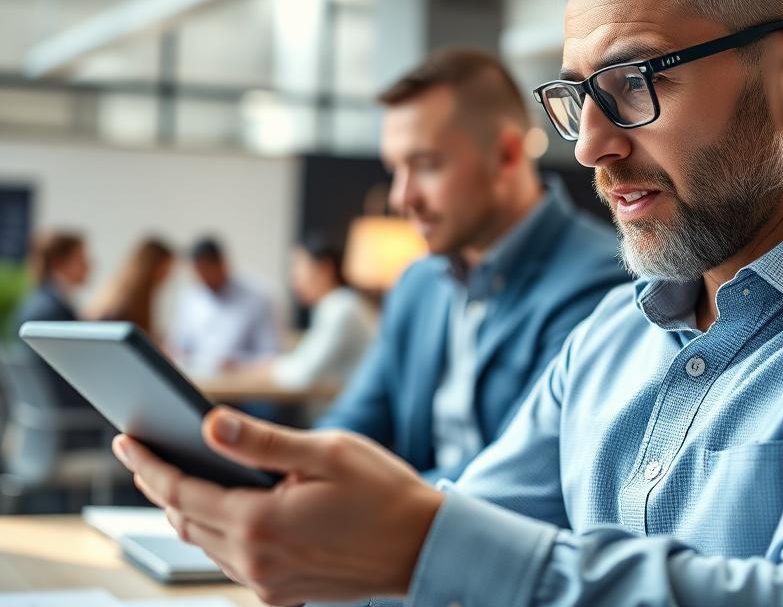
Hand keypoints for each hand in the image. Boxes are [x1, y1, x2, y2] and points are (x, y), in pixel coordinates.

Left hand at [112, 407, 442, 605]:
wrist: (424, 546)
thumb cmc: (383, 491)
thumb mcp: (326, 452)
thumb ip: (262, 442)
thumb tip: (208, 425)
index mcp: (261, 523)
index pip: (182, 491)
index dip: (149, 464)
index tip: (125, 440)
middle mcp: (256, 561)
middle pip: (185, 521)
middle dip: (159, 485)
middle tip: (142, 454)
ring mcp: (269, 584)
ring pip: (204, 545)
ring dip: (185, 511)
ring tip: (174, 478)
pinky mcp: (283, 594)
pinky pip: (231, 563)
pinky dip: (216, 534)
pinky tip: (221, 512)